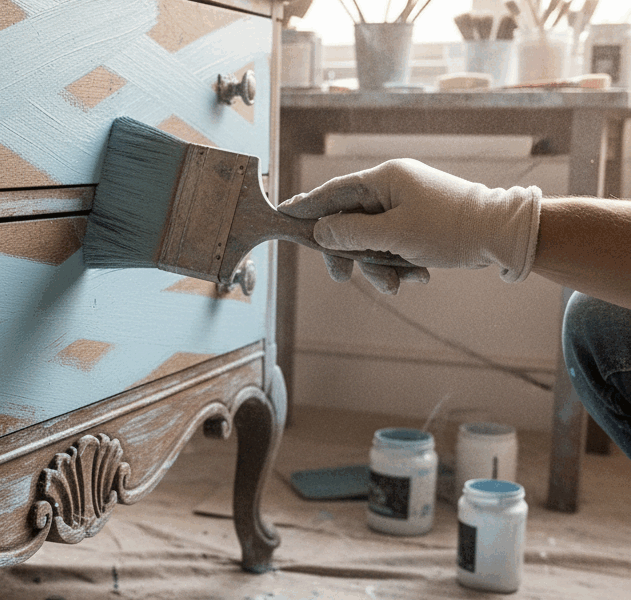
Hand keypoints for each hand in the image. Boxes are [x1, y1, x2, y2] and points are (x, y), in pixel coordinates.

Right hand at [277, 159, 541, 293]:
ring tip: (399, 284)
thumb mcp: (393, 236)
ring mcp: (407, 204)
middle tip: (344, 278)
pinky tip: (418, 276)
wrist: (504, 235)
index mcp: (385, 179)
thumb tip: (319, 232)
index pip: (333, 192)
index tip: (284, 216)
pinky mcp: (419, 222)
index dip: (307, 207)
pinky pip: (393, 244)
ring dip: (379, 265)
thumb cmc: (450, 229)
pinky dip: (399, 263)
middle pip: (350, 221)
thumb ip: (350, 234)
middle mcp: (393, 187)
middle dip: (351, 254)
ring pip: (372, 239)